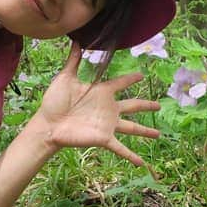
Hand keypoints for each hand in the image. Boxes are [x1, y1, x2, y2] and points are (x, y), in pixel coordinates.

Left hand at [36, 41, 161, 167]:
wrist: (48, 124)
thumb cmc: (54, 101)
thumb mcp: (65, 78)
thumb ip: (73, 61)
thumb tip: (76, 41)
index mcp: (101, 92)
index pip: (120, 83)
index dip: (131, 79)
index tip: (141, 74)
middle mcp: (108, 108)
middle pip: (133, 105)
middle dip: (146, 105)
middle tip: (159, 104)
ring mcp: (108, 124)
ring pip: (132, 127)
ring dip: (145, 131)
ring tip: (158, 133)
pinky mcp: (104, 138)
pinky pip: (121, 148)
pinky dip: (131, 156)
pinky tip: (141, 164)